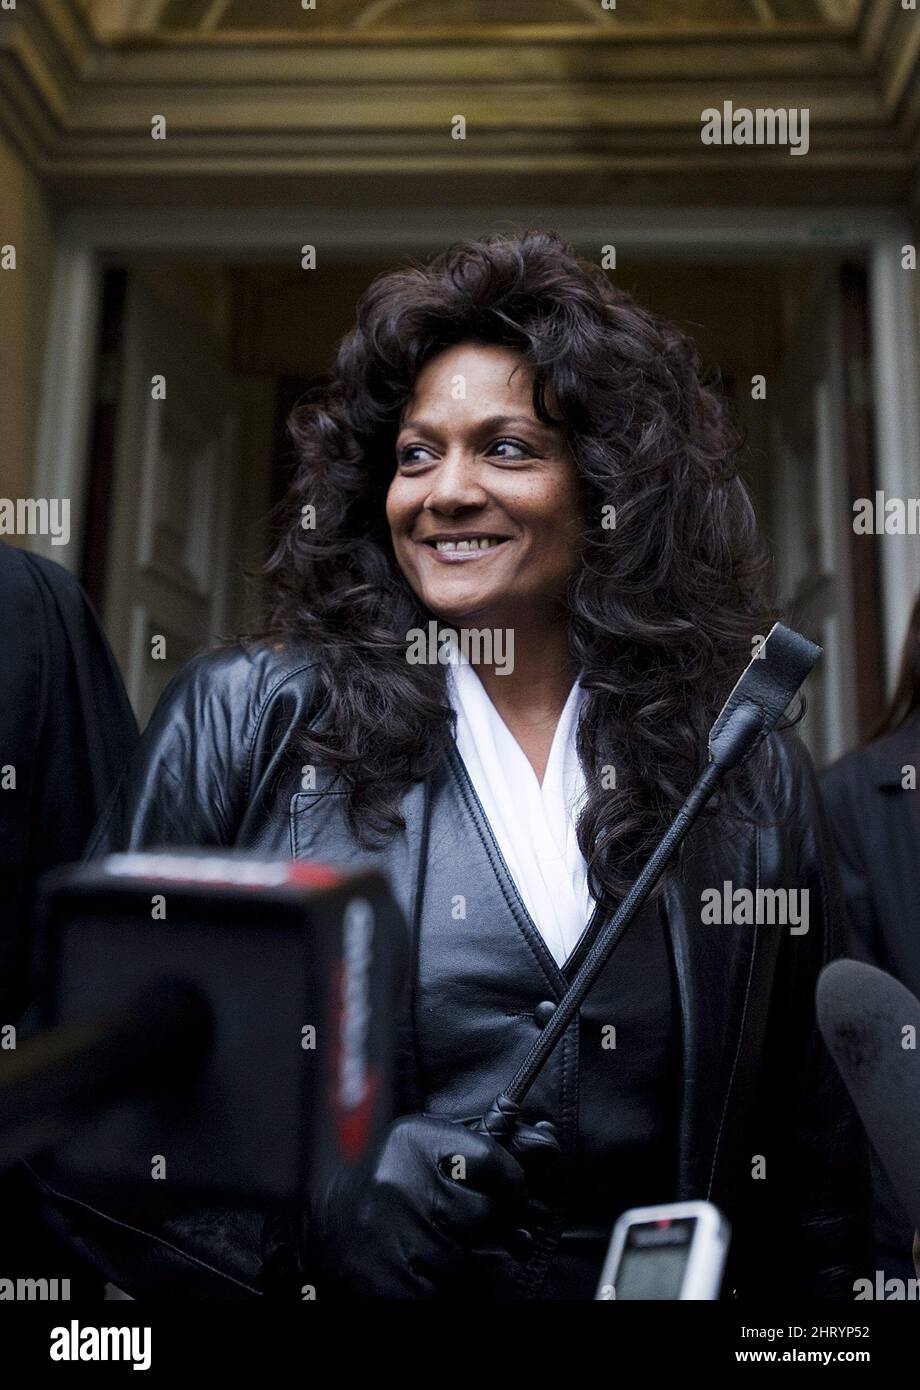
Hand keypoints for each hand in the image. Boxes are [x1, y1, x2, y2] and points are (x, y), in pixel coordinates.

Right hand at [307, 1113, 535, 1297]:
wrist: (319, 1220)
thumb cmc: (383, 1177)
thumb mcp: (424, 1144)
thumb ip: (479, 1145)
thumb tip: (546, 1143)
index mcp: (415, 1141)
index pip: (492, 1159)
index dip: (513, 1181)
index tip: (512, 1191)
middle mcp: (404, 1182)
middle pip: (489, 1213)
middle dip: (494, 1223)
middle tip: (481, 1224)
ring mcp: (395, 1234)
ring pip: (472, 1258)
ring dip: (468, 1257)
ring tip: (440, 1243)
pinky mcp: (389, 1280)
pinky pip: (447, 1290)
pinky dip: (445, 1285)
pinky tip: (425, 1266)